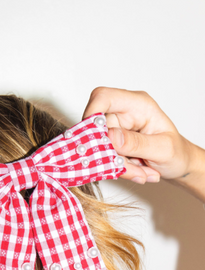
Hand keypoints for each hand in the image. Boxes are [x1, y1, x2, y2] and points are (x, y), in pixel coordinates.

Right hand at [83, 87, 204, 201]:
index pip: (104, 97)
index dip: (92, 113)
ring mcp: (117, 129)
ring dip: (118, 165)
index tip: (91, 138)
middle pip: (98, 130)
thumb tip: (111, 137)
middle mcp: (124, 114)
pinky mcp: (113, 144)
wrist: (179, 164)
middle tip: (130, 168)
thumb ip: (137, 143)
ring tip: (142, 172)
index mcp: (138, 105)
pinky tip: (138, 171)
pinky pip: (104, 158)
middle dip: (110, 154)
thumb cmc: (177, 152)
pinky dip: (118, 169)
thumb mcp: (163, 149)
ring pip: (100, 148)